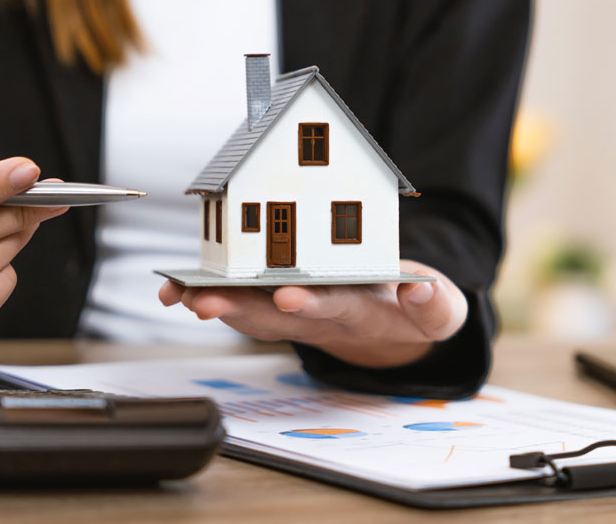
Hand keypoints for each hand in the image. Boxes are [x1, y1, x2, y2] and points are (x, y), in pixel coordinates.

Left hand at [159, 260, 467, 367]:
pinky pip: (239, 298)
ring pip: (250, 311)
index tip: (289, 298)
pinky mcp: (276, 298)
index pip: (335, 308)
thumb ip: (435, 305)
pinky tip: (175, 289)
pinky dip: (206, 292)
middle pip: (276, 317)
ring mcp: (294, 309)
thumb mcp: (439, 312)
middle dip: (240, 310)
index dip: (312, 304)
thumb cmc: (411, 311)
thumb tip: (418, 291)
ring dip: (214, 304)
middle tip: (207, 303)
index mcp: (361, 311)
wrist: (390, 325)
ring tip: (181, 295)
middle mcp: (319, 315)